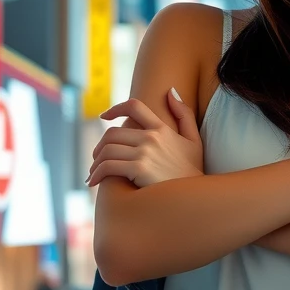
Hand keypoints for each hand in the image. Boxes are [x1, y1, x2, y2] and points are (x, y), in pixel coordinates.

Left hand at [88, 89, 204, 187]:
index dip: (115, 108)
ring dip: (96, 162)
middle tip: (97, 158)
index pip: (134, 106)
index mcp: (161, 128)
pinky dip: (96, 174)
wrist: (195, 198)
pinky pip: (108, 166)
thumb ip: (184, 114)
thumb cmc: (193, 172)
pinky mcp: (139, 170)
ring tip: (94, 173)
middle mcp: (152, 137)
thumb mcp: (194, 140)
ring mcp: (145, 153)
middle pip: (113, 133)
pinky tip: (94, 182)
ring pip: (107, 150)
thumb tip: (170, 91)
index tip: (104, 116)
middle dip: (100, 146)